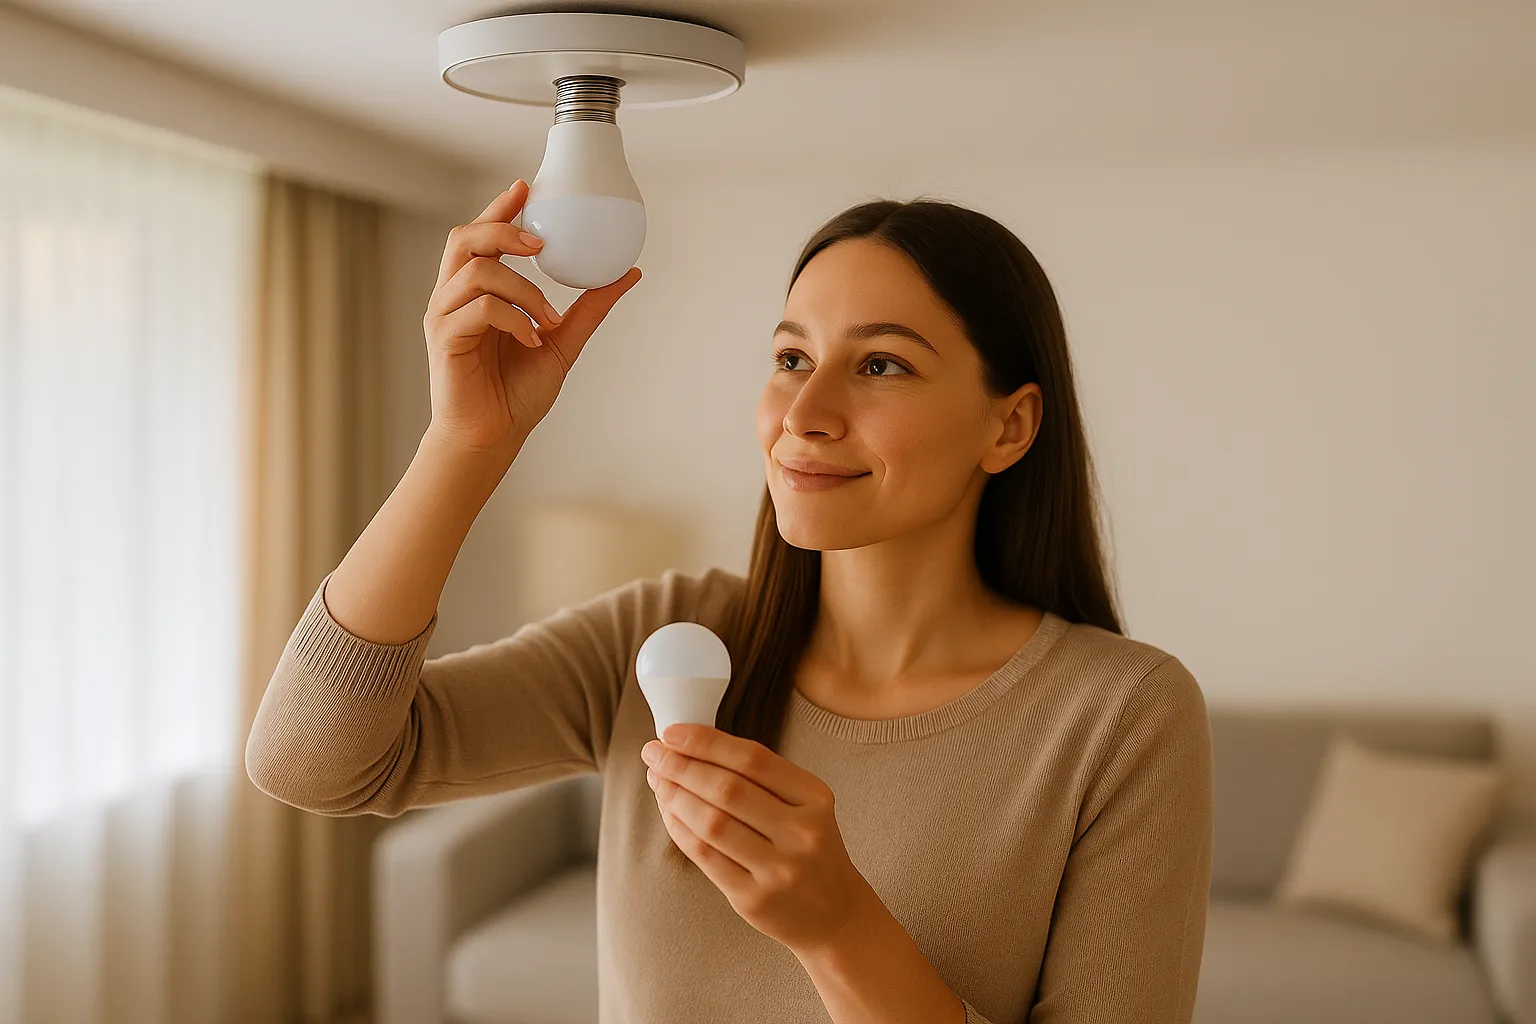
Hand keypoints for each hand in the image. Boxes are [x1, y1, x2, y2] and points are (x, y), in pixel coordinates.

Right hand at [423, 180, 641, 456]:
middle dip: (503, 228)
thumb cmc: (516, 393)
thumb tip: (627, 274)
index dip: (500, 207)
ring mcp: (445, 317)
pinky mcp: (444, 340)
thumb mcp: (563, 342)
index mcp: (477, 291)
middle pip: (464, 238)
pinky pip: (478, 309)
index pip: (480, 236)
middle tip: (541, 244)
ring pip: (476, 271)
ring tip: (548, 319)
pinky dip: (513, 319)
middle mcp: (454, 297)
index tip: (526, 187)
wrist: (493, 437)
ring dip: (523, 289)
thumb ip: (589, 307)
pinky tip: (531, 340)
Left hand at [641, 724, 875, 956]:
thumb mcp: (805, 806)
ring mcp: (779, 869)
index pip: (753, 759)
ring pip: (711, 823)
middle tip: (653, 753)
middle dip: (681, 766)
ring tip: (657, 780)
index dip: (706, 742)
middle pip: (727, 789)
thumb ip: (760, 778)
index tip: (672, 732)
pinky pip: (705, 857)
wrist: (835, 914)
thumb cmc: (809, 849)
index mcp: (814, 798)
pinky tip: (668, 813)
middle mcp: (801, 832)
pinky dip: (679, 830)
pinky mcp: (754, 899)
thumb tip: (692, 747)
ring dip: (675, 796)